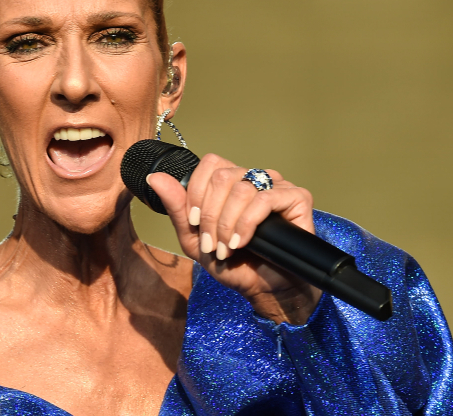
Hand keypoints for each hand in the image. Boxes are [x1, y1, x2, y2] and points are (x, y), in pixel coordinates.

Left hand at [147, 154, 321, 324]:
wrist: (265, 289)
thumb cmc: (234, 263)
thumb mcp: (196, 239)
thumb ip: (177, 208)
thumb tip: (155, 177)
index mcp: (232, 181)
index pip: (210, 164)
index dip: (197, 193)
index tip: (196, 224)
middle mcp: (255, 178)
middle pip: (222, 177)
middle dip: (211, 216)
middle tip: (213, 244)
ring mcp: (277, 185)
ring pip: (241, 188)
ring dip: (227, 224)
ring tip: (227, 249)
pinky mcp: (297, 198)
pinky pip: (265, 199)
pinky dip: (247, 224)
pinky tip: (243, 243)